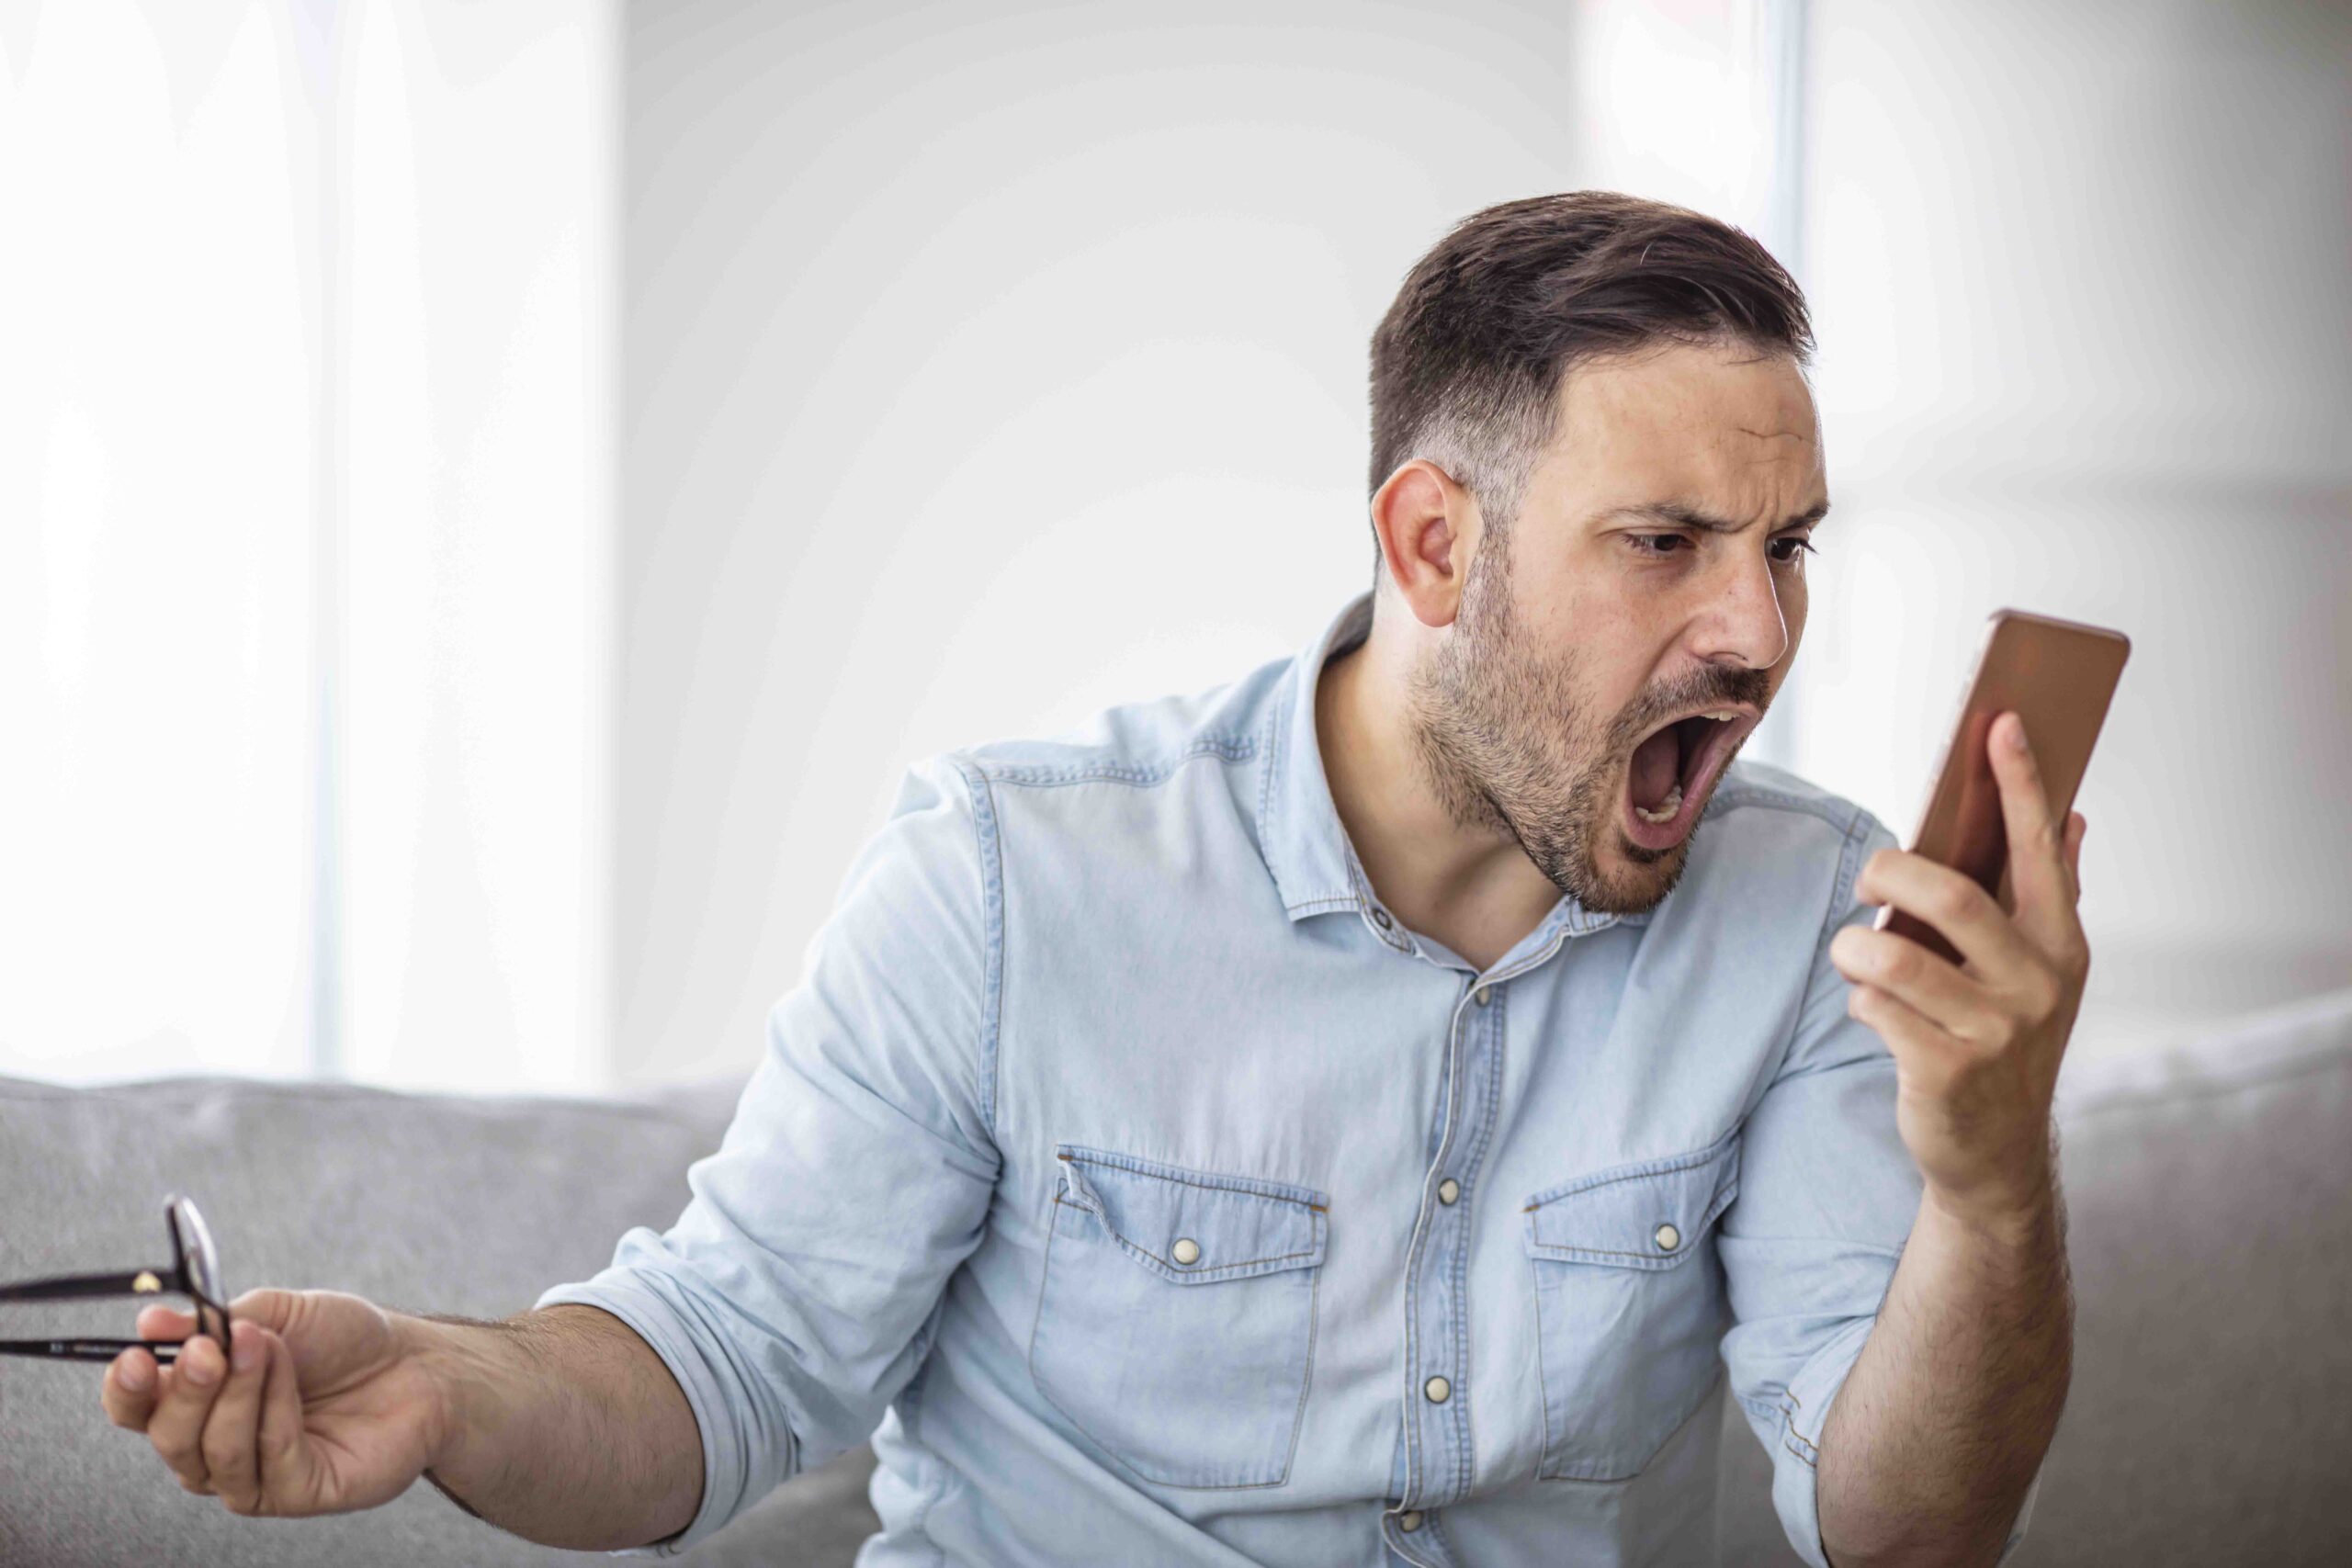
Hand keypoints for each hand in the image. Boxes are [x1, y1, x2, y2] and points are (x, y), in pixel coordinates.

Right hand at [101, 1286, 450, 1518]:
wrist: (416, 1362)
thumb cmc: (345, 1340)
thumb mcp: (277, 1314)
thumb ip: (215, 1320)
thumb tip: (151, 1323)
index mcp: (199, 1402)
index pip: (137, 1410)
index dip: (126, 1390)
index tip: (136, 1357)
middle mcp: (215, 1446)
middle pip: (167, 1437)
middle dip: (185, 1391)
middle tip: (210, 1349)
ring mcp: (254, 1476)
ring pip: (213, 1453)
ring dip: (236, 1395)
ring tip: (265, 1348)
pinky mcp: (296, 1493)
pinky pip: (268, 1458)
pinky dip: (276, 1410)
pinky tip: (294, 1377)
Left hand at [1830, 709, 2090, 1230]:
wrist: (1996, 1153)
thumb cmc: (2004, 1036)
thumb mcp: (2041, 971)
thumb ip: (2051, 893)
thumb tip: (2073, 816)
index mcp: (2063, 944)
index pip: (2040, 847)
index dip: (2020, 783)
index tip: (2001, 722)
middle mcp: (2038, 984)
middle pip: (1952, 895)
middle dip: (1891, 870)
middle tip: (1868, 871)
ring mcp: (1994, 1031)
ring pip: (1894, 953)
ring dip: (1858, 945)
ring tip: (1858, 951)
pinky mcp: (1944, 1070)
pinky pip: (1873, 1005)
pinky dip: (1859, 996)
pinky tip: (1873, 1008)